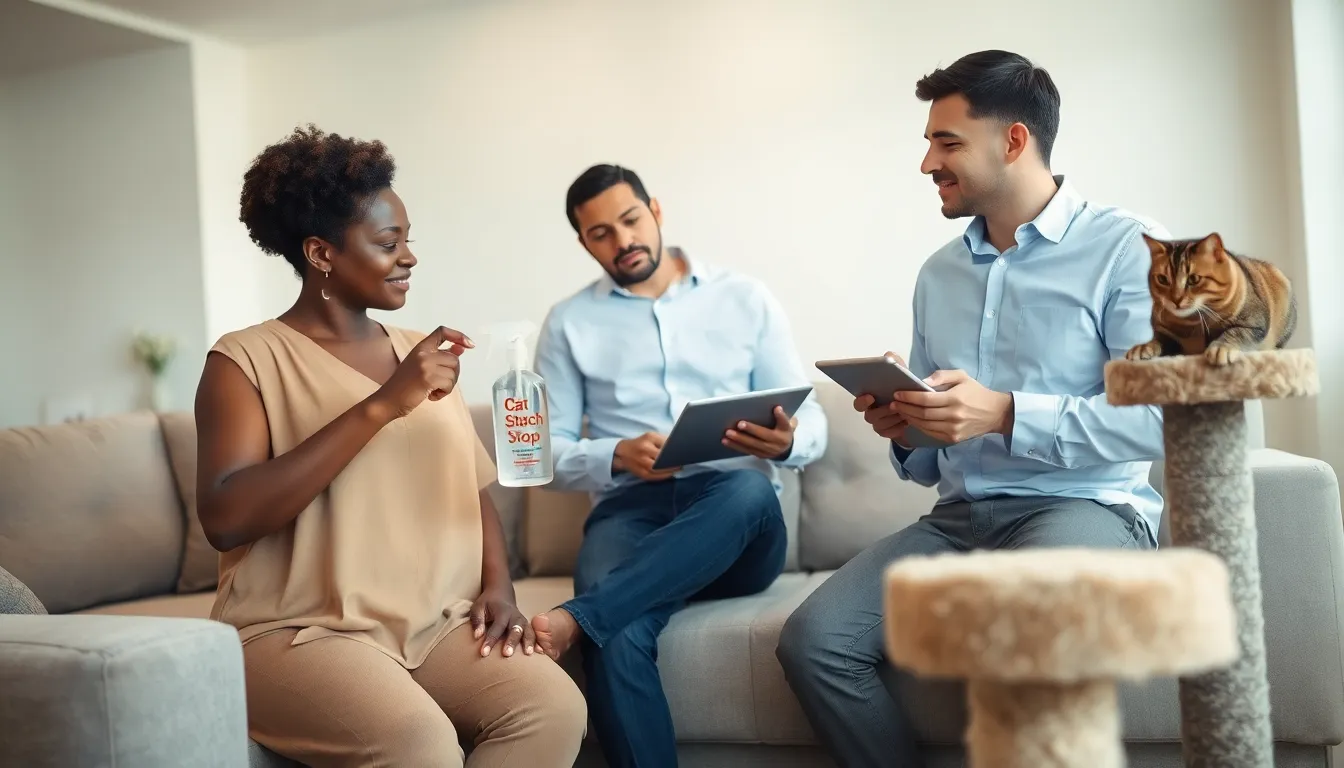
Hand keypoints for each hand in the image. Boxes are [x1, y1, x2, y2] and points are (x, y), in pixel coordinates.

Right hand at [370, 326, 473, 419]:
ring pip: (453, 373)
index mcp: (420, 347)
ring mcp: (425, 365)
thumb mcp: (420, 366)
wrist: (387, 400)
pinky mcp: (428, 378)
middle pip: (454, 359)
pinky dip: (444, 393)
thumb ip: (439, 356)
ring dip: (448, 386)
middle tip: (439, 384)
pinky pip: (449, 384)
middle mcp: (423, 353)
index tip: (469, 345)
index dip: (458, 336)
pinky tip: (431, 396)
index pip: (442, 332)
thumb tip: (460, 348)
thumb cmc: (404, 385)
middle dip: (452, 374)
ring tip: (433, 390)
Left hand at [469, 586, 534, 657]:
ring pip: (528, 630)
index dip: (490, 640)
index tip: (484, 653)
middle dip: (512, 641)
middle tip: (507, 654)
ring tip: (528, 654)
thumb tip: (478, 636)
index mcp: (502, 611)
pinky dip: (537, 642)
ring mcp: (522, 620)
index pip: (497, 627)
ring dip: (529, 642)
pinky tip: (540, 652)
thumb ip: (477, 621)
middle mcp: (514, 615)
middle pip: (515, 629)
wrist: (500, 593)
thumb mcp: (478, 607)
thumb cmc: (487, 603)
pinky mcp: (526, 625)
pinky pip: (533, 633)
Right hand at [613, 432, 679, 480]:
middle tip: (684, 461)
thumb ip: (666, 440)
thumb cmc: (641, 444)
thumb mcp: (652, 437)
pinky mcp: (642, 474)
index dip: (678, 450)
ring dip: (673, 469)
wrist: (622, 454)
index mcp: (650, 438)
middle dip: (676, 460)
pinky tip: (672, 473)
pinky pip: (657, 477)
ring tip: (680, 467)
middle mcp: (645, 450)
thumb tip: (680, 446)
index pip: (668, 445)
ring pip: (662, 468)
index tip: (686, 452)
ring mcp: (643, 463)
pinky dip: (666, 475)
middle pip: (665, 457)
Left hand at [723, 406, 796, 459]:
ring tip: (727, 433)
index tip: (776, 408)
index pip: (784, 423)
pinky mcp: (758, 455)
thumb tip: (776, 408)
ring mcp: (767, 451)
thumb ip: (782, 417)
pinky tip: (725, 441)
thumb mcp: (787, 423)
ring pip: (752, 445)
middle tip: (739, 424)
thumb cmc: (782, 431)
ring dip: (738, 439)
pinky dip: (735, 446)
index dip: (780, 416)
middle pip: (763, 436)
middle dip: (751, 430)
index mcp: (785, 432)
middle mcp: (777, 443)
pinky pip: (746, 450)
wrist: (785, 450)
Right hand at [854, 351, 912, 446]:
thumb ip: (895, 363)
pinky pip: (890, 433)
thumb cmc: (903, 388)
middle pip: (870, 416)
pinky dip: (898, 427)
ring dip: (893, 418)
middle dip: (882, 411)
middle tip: (894, 405)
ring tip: (904, 412)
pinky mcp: (888, 432)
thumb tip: (889, 355)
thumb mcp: (901, 374)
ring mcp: (879, 424)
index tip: (870, 395)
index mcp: (868, 398)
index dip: (862, 400)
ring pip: (881, 425)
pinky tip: (907, 420)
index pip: (858, 403)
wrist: (914, 404)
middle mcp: (871, 412)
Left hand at [890, 369, 1012, 444]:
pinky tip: (911, 419)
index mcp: (955, 399)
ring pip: (924, 425)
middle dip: (904, 408)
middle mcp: (954, 416)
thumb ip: (942, 376)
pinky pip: (930, 433)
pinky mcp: (953, 439)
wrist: (995, 413)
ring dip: (909, 418)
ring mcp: (953, 430)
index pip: (925, 400)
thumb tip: (922, 382)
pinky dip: (918, 426)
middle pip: (922, 414)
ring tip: (899, 410)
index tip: (897, 393)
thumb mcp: (962, 376)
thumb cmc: (976, 392)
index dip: (909, 397)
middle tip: (893, 403)